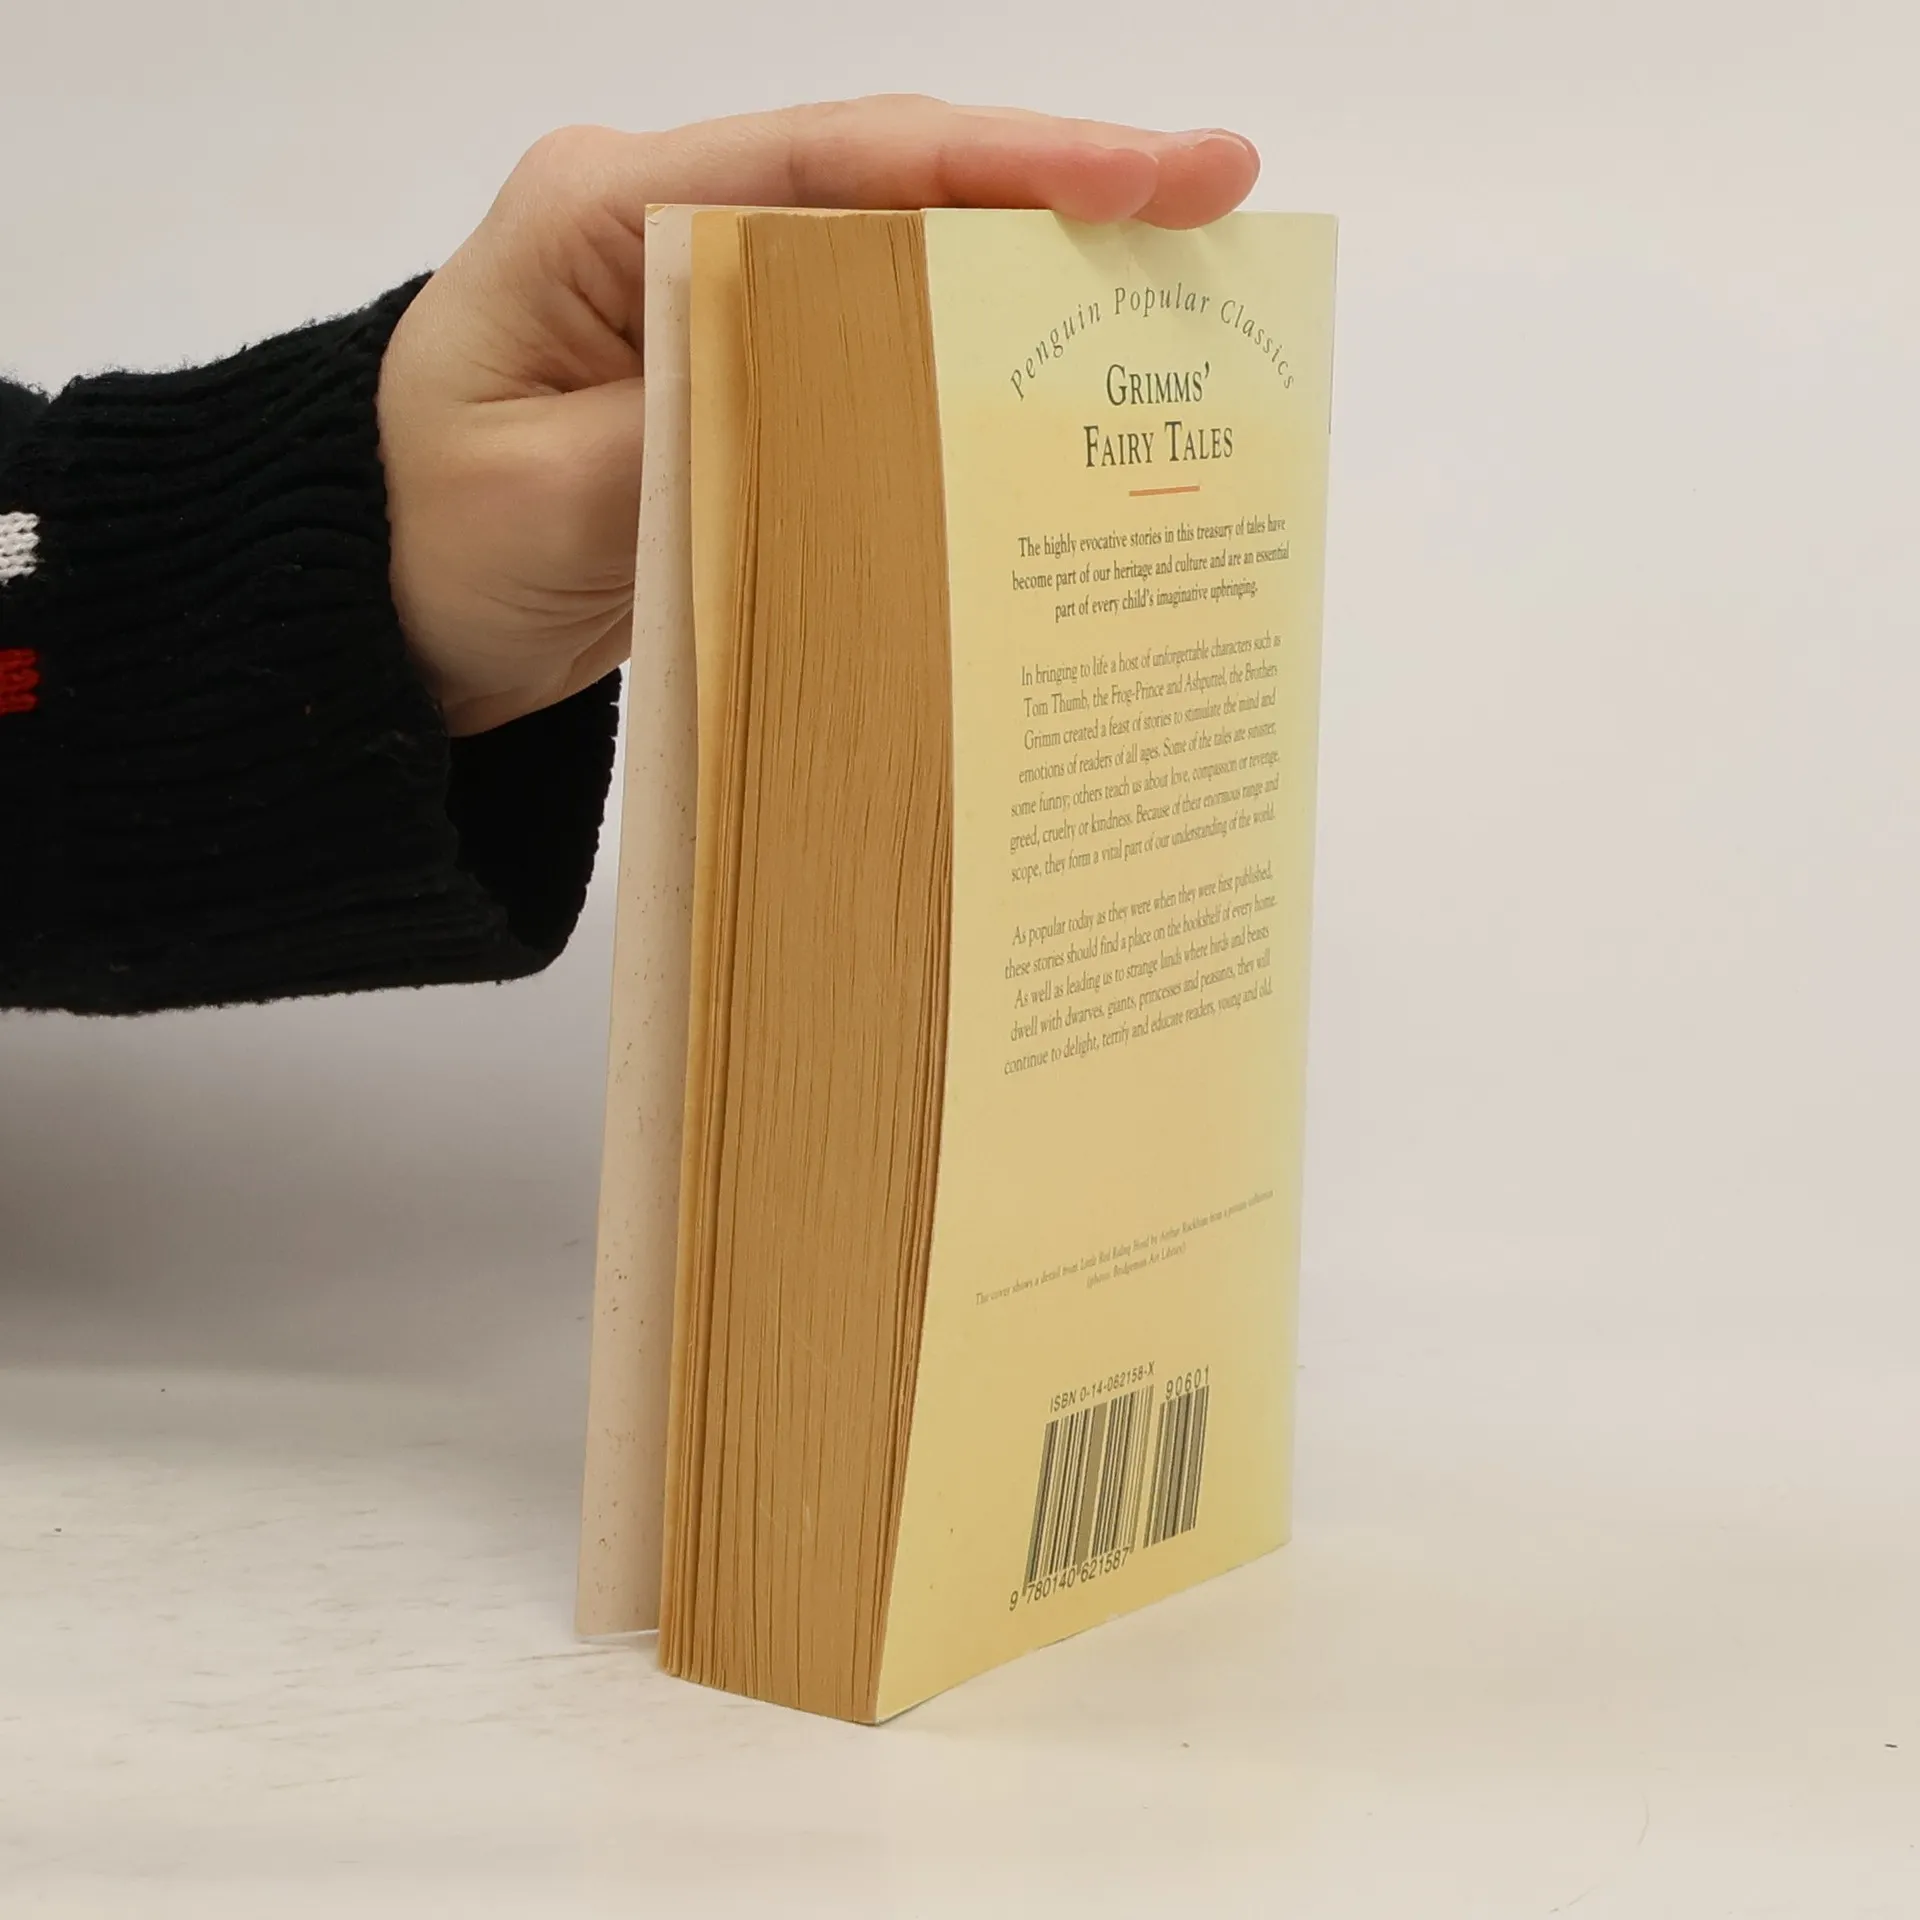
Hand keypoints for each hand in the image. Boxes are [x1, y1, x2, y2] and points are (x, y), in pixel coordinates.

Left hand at [377, 95, 1261, 735]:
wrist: (375, 614)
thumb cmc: (424, 544)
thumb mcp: (546, 500)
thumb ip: (697, 429)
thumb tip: (853, 394)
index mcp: (606, 211)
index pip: (830, 160)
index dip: (995, 162)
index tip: (1141, 174)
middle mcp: (668, 224)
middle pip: (889, 183)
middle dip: (1054, 188)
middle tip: (1216, 195)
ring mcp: (706, 294)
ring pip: (894, 256)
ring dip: (1029, 264)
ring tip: (1179, 272)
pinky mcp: (732, 372)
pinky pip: (867, 344)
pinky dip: (962, 351)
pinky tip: (1053, 372)